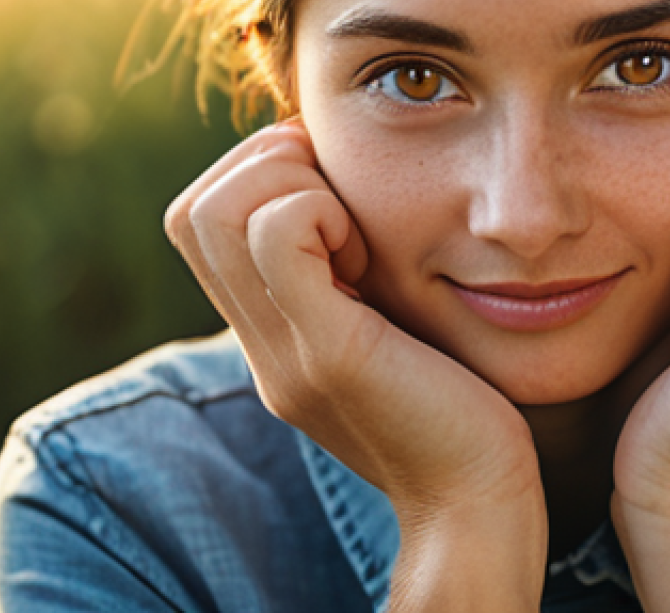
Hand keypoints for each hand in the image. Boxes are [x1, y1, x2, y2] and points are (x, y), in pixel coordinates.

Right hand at [165, 121, 546, 607]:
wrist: (475, 501)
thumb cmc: (450, 400)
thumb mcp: (378, 329)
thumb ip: (343, 281)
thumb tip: (337, 195)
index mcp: (268, 334)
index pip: (196, 220)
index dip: (255, 174)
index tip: (329, 189)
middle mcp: (259, 345)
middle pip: (194, 210)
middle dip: (266, 167)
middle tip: (337, 197)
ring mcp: (284, 352)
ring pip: (220, 213)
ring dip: (293, 187)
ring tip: (353, 231)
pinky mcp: (329, 354)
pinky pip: (281, 238)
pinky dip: (321, 212)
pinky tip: (367, 255)